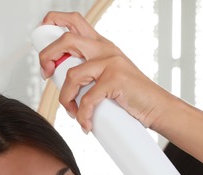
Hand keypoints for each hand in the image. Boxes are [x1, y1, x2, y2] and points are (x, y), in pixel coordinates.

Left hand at [38, 11, 172, 132]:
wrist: (156, 106)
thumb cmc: (130, 95)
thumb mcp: (106, 75)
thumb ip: (86, 72)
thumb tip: (58, 80)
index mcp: (100, 44)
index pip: (72, 21)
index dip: (51, 28)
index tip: (45, 57)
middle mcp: (105, 48)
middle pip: (66, 39)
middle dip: (47, 57)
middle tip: (47, 76)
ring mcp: (111, 62)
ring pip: (73, 74)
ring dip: (65, 98)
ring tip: (73, 112)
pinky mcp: (116, 79)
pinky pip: (87, 99)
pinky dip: (82, 115)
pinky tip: (86, 124)